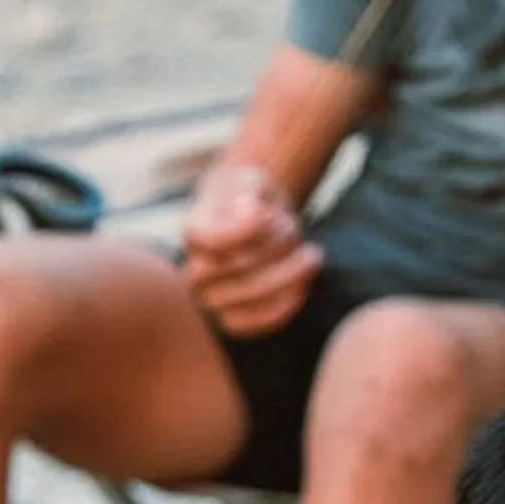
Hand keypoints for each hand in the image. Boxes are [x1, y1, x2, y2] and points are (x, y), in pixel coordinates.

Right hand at [181, 162, 322, 338]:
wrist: (250, 224)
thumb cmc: (251, 198)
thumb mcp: (250, 181)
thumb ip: (249, 190)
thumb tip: (249, 213)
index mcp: (193, 233)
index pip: (217, 239)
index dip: (249, 229)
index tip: (270, 212)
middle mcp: (193, 271)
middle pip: (242, 265)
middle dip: (278, 243)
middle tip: (294, 228)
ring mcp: (210, 301)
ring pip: (254, 294)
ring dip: (290, 272)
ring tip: (310, 255)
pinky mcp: (231, 321)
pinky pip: (258, 322)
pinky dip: (287, 303)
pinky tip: (304, 284)